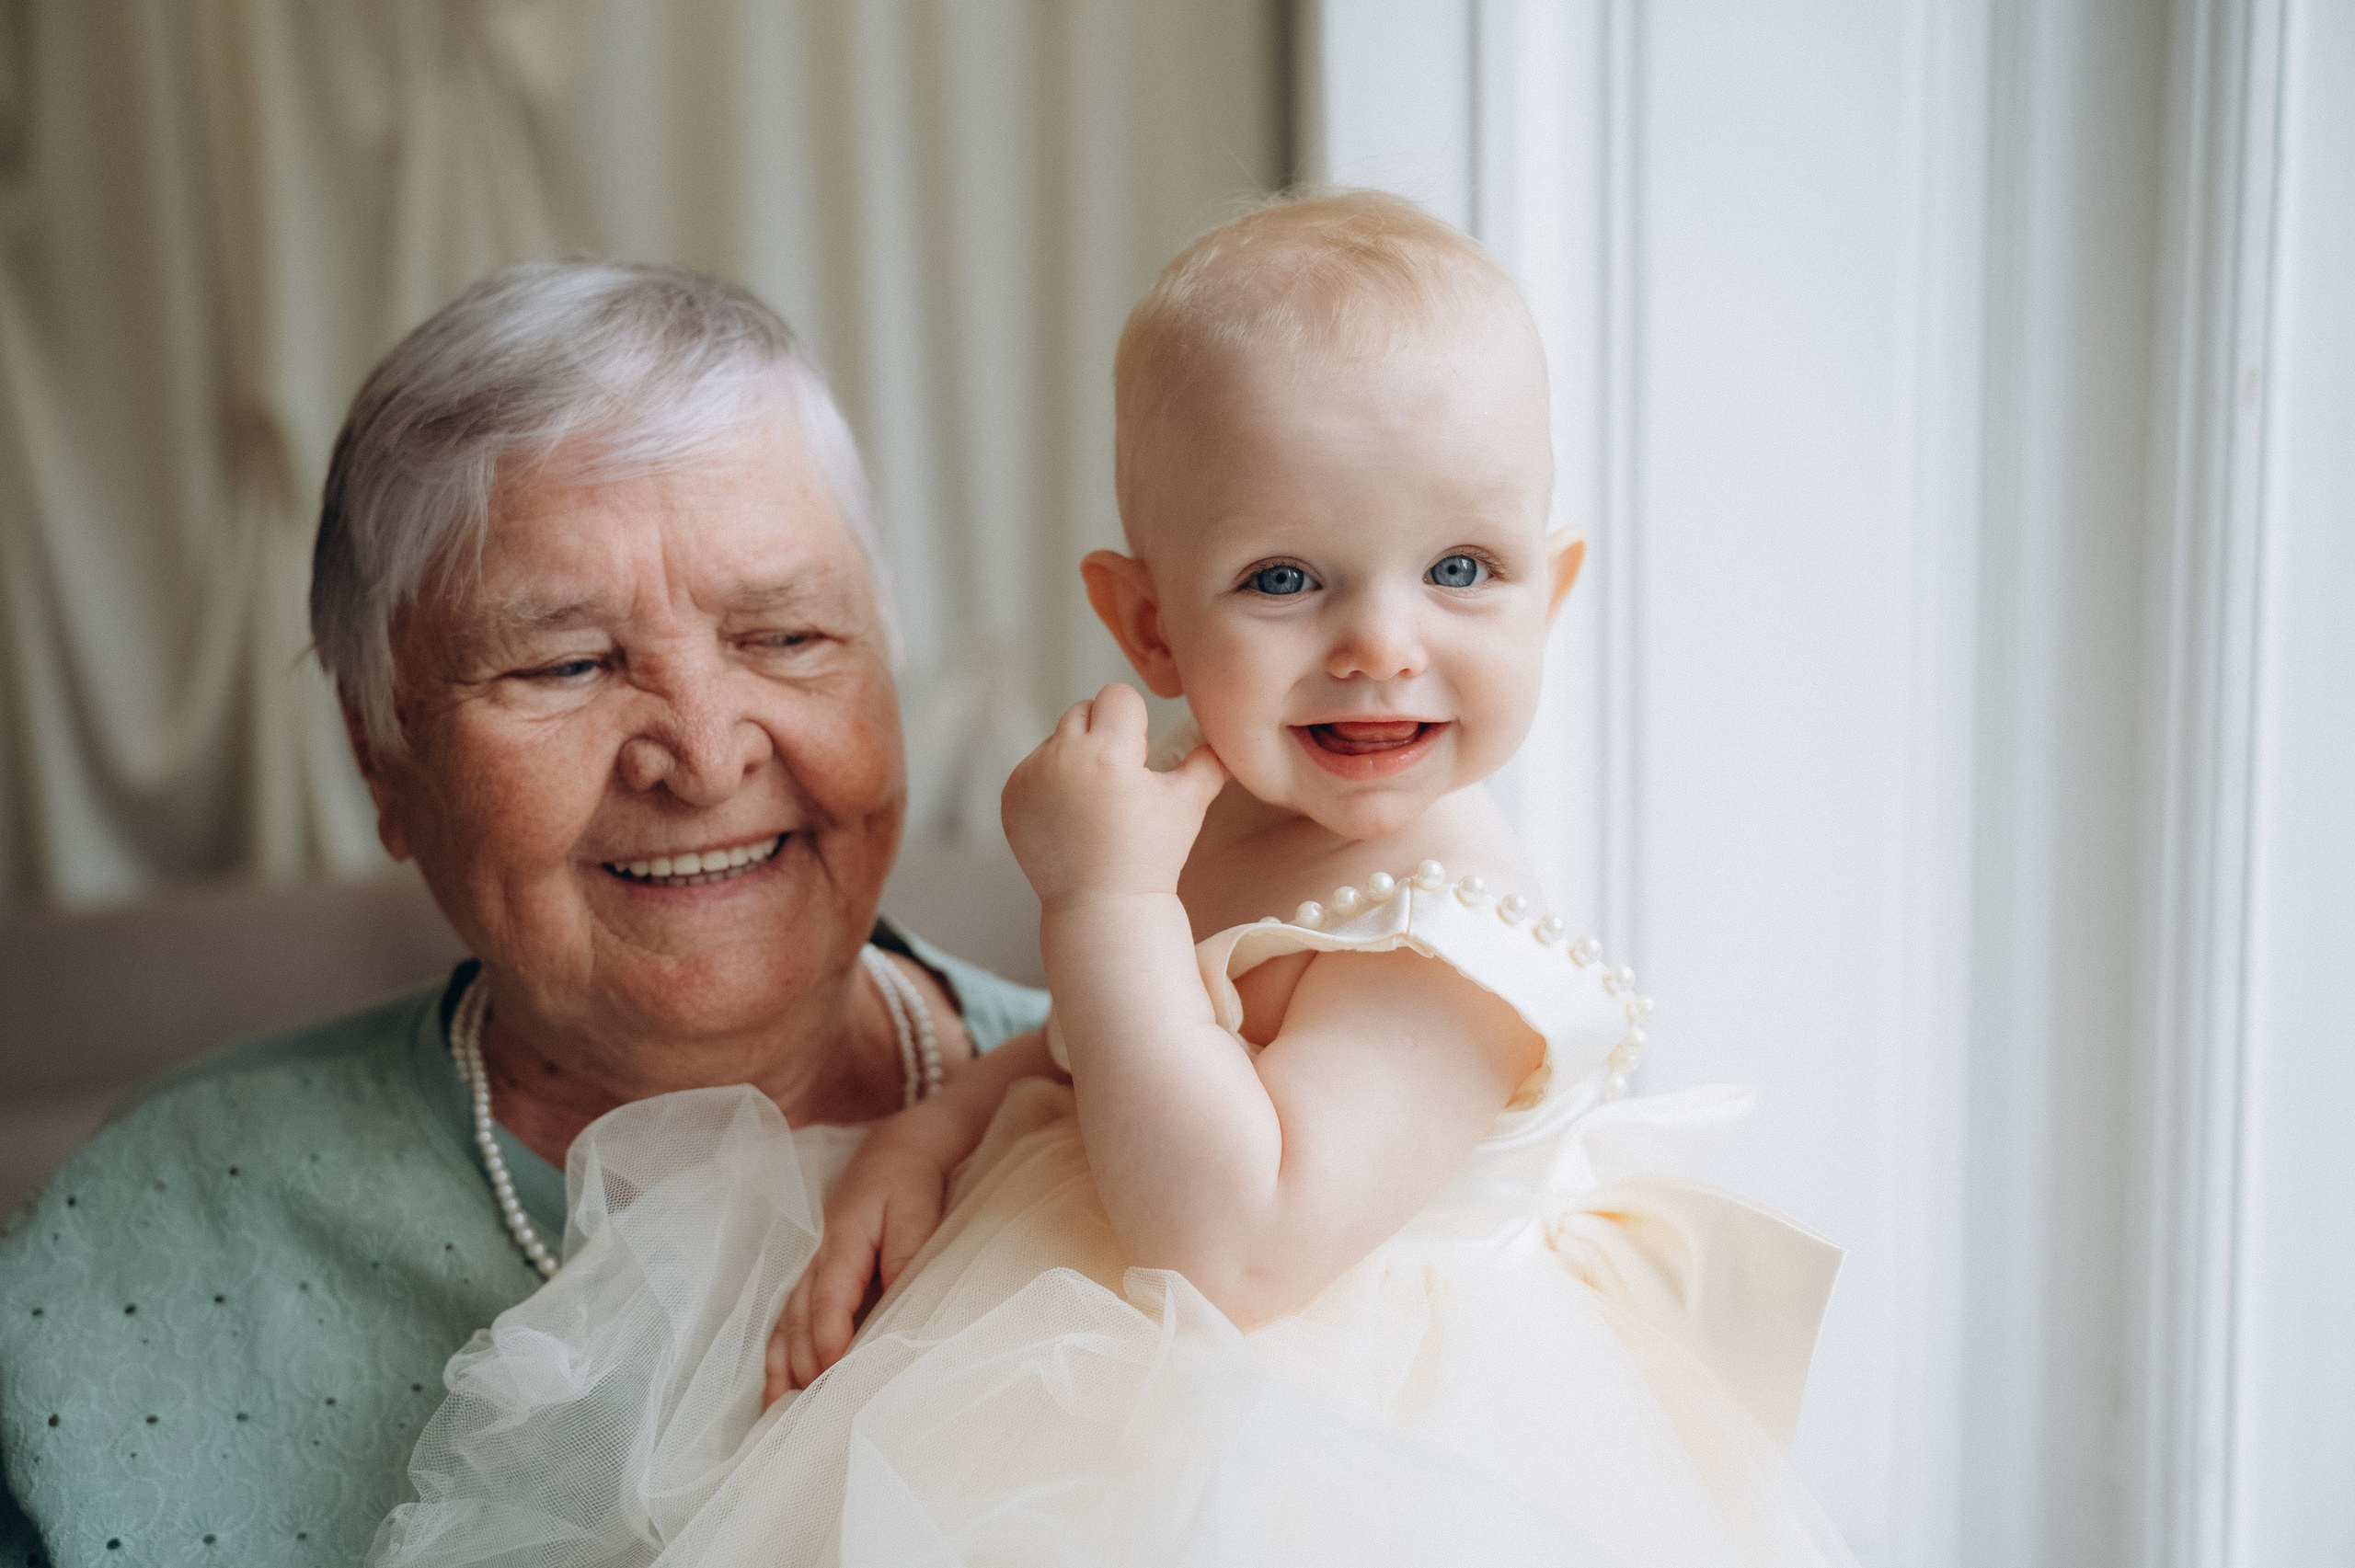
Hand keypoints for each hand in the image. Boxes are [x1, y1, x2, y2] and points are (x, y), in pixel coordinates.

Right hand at [765, 1117, 952, 1402]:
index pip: (829, 1300)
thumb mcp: (916, 1213)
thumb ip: (906, 1257)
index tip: (833, 1378)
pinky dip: (779, 1355)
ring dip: (781, 1369)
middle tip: (809, 1418)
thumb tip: (899, 1300)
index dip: (829, 1341)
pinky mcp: (812, 1276)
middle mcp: (817, 1260)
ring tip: (780, 1417)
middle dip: (802, 1368)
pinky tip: (777, 1389)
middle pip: (799, 1322)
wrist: (898, 1151)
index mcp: (842, 1244)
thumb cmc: (910, 1183)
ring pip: (785, 1325)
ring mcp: (809, 1269)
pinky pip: (786, 1320)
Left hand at [1000, 684, 1227, 907]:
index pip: (1117, 696)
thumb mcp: (1188, 804)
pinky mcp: (1012, 795)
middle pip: (1083, 709)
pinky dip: (1051, 781)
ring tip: (1093, 801)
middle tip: (1118, 779)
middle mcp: (1063, 759)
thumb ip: (1209, 761)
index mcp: (1109, 753)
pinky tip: (1070, 815)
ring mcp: (1032, 777)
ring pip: (1057, 738)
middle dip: (1103, 733)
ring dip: (1076, 755)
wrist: (1103, 906)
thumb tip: (1221, 739)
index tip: (1139, 756)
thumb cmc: (1150, 857)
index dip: (1134, 722)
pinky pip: (1034, 766)